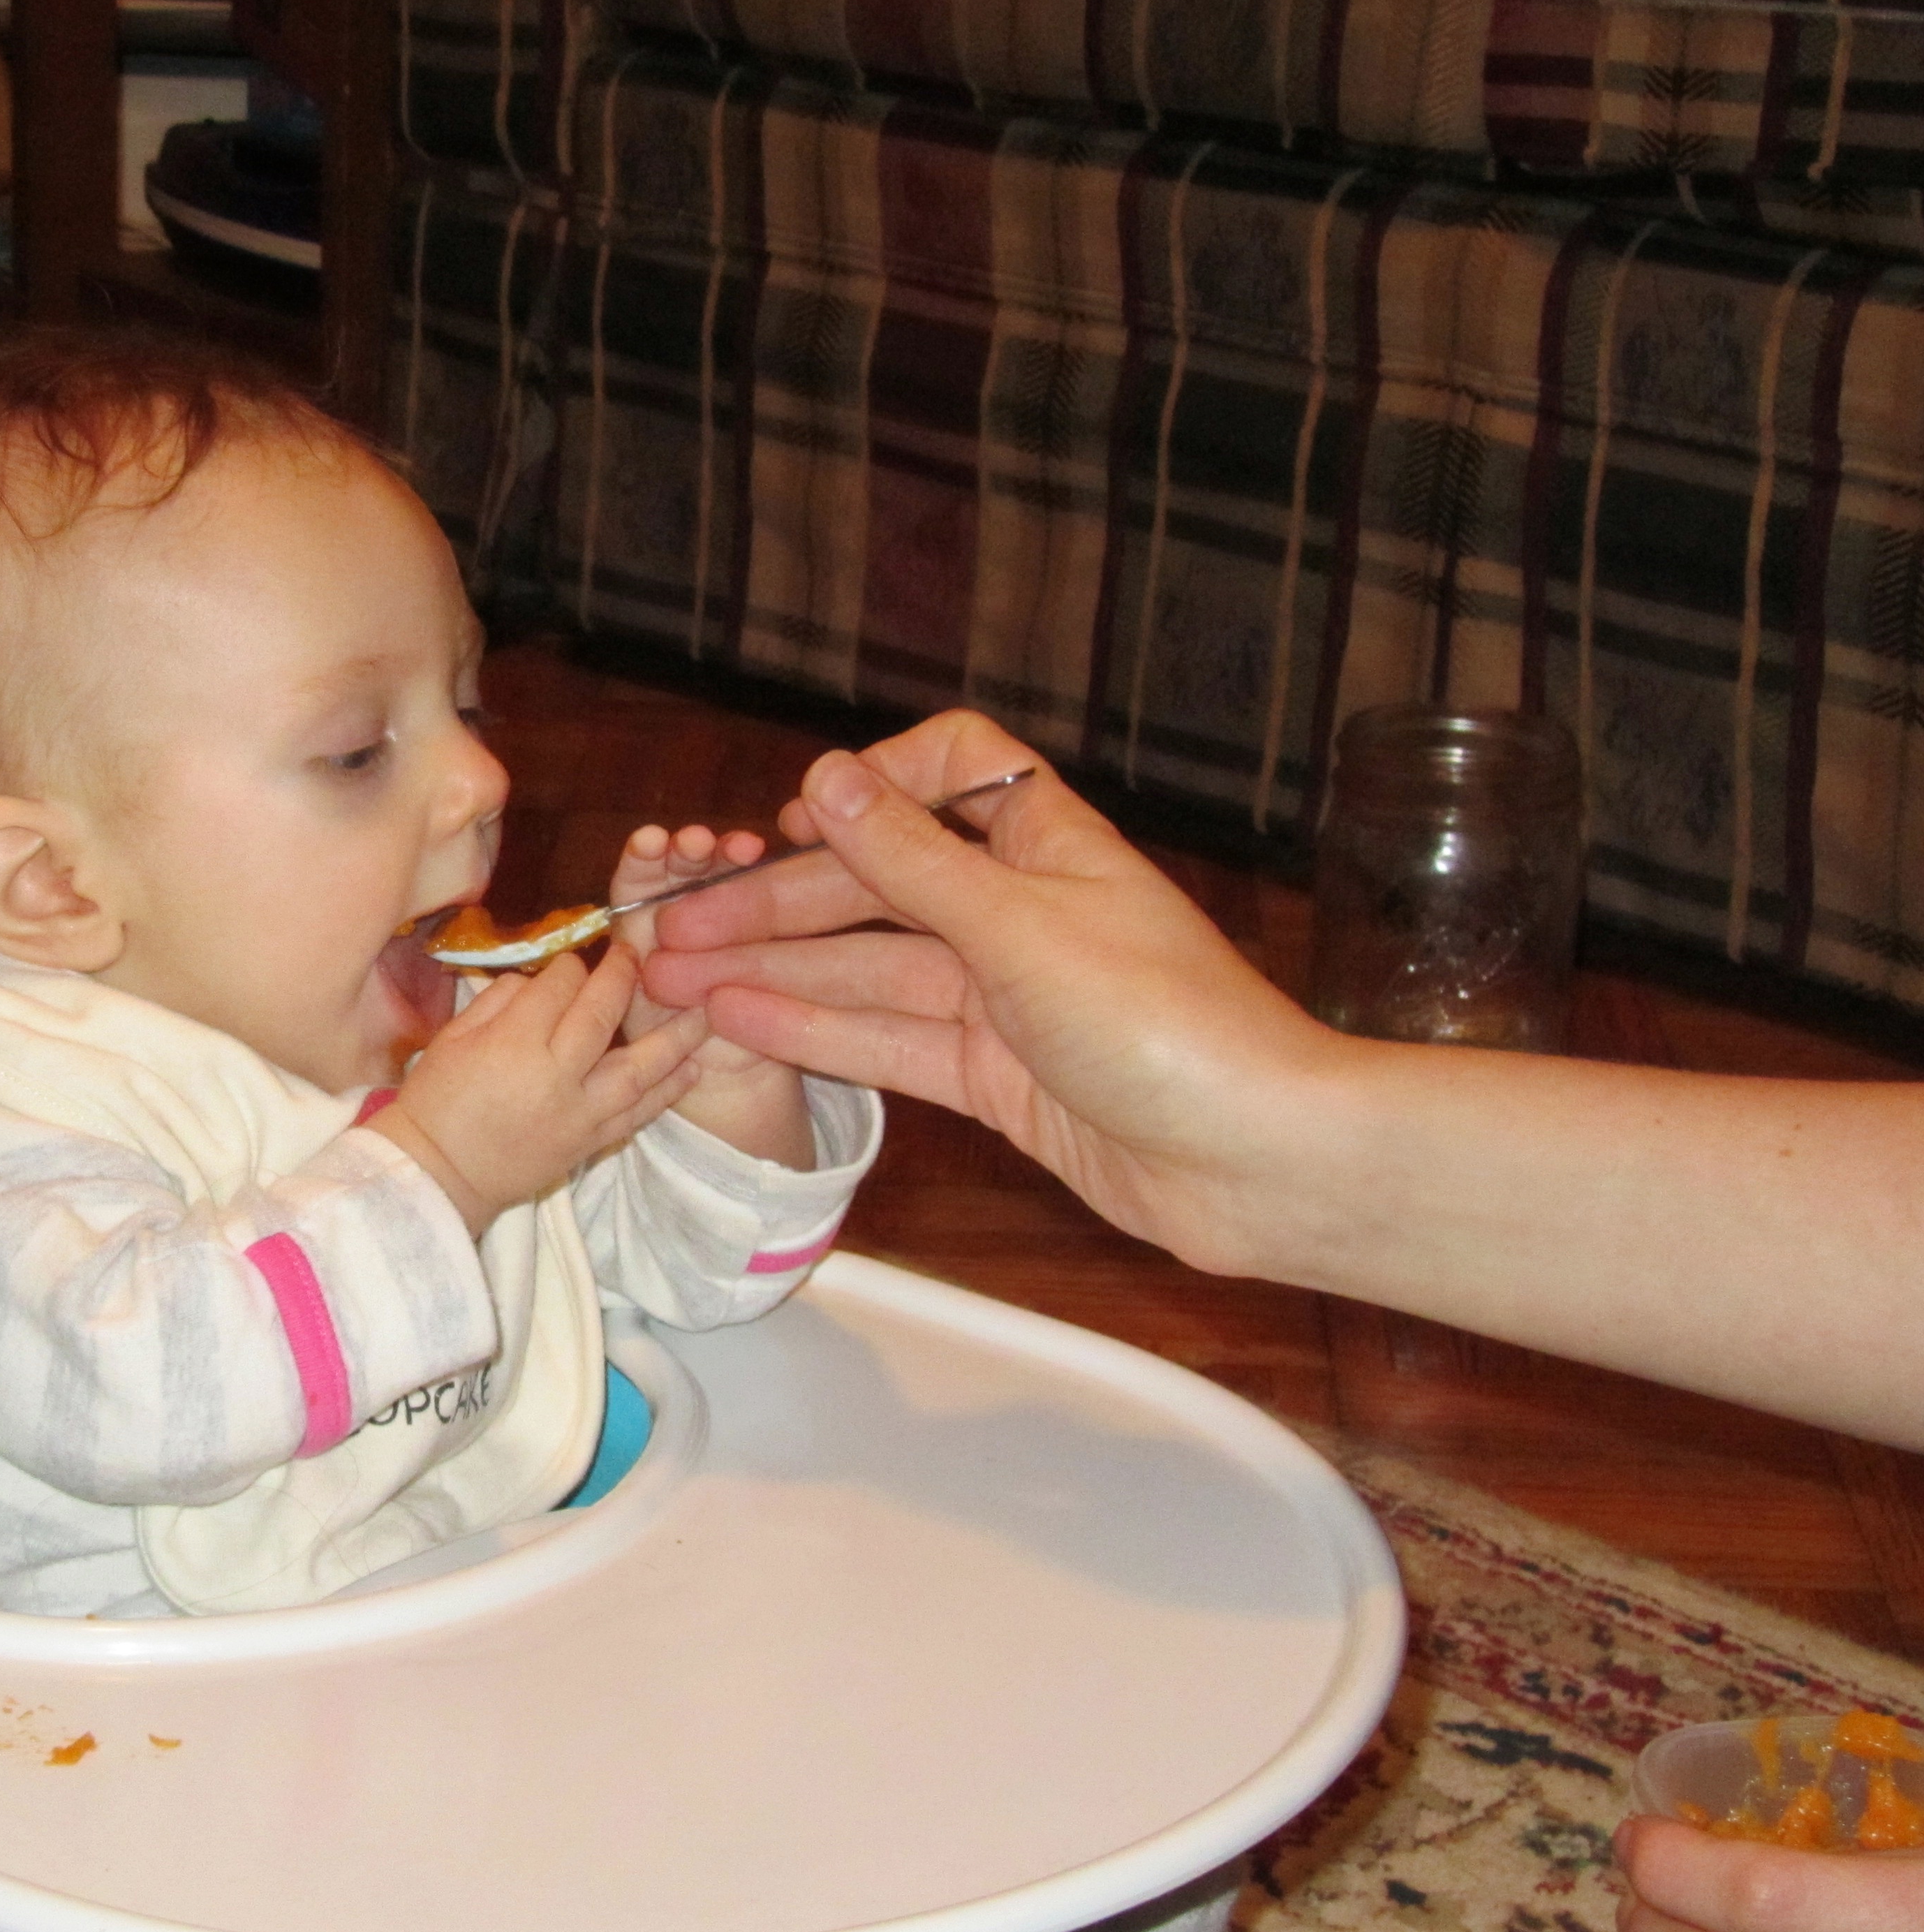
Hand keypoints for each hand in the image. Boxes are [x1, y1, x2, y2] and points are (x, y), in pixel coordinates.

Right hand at [372, 942, 706, 1237]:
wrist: (437, 1175)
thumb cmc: (436, 1101)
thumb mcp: (451, 1037)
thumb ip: (498, 999)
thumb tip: (542, 979)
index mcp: (512, 1045)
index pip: (557, 988)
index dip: (569, 967)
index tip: (573, 960)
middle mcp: (554, 1077)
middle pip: (601, 1016)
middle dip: (621, 978)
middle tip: (636, 956)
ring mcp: (578, 1114)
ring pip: (636, 1069)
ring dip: (673, 1039)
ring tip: (703, 1014)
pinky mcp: (589, 1144)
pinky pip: (637, 1114)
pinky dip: (667, 1091)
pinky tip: (691, 1068)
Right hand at [637, 710, 1347, 1271]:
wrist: (1255, 1161)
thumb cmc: (1166, 1025)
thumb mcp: (1020, 926)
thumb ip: (910, 859)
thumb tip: (826, 774)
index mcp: (1046, 843)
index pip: (951, 769)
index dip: (874, 785)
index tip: (798, 821)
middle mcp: (1022, 909)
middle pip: (880, 885)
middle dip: (778, 903)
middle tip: (678, 927)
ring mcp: (1006, 997)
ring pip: (869, 970)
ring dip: (774, 971)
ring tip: (675, 978)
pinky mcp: (996, 1077)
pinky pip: (887, 1043)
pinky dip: (815, 1032)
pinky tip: (739, 1019)